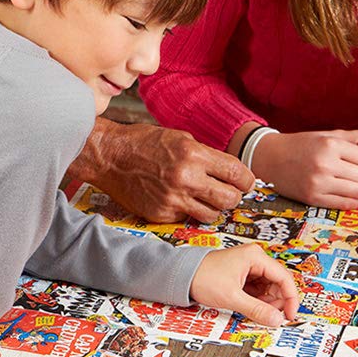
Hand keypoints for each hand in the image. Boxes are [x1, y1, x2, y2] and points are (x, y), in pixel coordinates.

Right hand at [68, 118, 253, 223]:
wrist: (110, 157)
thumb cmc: (144, 142)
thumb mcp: (180, 138)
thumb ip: (205, 155)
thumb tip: (228, 170)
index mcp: (194, 154)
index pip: (237, 173)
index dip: (247, 180)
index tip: (247, 182)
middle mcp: (187, 178)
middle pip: (230, 199)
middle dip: (234, 196)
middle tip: (229, 192)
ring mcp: (173, 199)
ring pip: (212, 214)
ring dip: (212, 207)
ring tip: (204, 197)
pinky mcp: (161, 214)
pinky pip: (186, 218)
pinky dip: (187, 211)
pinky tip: (178, 198)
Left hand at [189, 243, 299, 326]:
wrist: (183, 275)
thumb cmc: (203, 277)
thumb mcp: (232, 297)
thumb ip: (256, 310)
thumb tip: (276, 320)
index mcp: (255, 257)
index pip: (284, 277)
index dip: (291, 299)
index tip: (290, 316)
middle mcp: (254, 259)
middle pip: (277, 283)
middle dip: (276, 302)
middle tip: (269, 316)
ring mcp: (249, 266)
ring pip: (268, 288)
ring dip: (265, 302)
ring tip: (253, 311)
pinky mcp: (242, 275)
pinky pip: (258, 290)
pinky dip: (257, 300)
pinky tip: (249, 307)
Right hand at [250, 129, 357, 208]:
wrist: (270, 158)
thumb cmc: (302, 145)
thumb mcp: (328, 134)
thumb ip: (356, 139)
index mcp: (330, 144)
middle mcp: (325, 163)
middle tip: (351, 171)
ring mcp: (318, 183)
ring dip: (356, 188)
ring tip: (346, 181)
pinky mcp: (313, 198)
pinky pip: (346, 205)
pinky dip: (351, 200)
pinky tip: (344, 193)